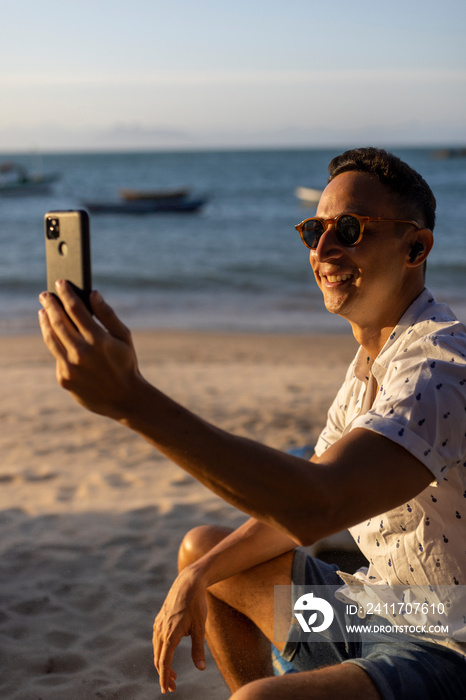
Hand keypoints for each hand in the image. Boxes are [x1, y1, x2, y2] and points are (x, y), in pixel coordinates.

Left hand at [39, 281, 141, 417]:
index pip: (76, 309)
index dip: (66, 293)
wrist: (124, 398)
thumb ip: (108, 314)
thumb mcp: (124, 337)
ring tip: (44, 312)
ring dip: (45, 322)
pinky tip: (54, 334)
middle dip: (50, 304)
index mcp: (98, 339)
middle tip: (45, 295)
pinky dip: (55, 343)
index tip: (60, 283)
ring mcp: (70, 367)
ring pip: (51, 338)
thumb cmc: (126, 363)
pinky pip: (56, 356)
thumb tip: (93, 293)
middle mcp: (81, 352)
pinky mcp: (64, 378)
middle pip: (58, 321)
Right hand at [153, 568, 206, 693]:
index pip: (164, 662)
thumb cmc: (196, 604)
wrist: (188, 582)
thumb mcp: (200, 627)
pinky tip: (169, 653)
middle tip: (173, 687)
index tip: (166, 690)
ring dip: (162, 663)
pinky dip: (161, 651)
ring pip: (157, 650)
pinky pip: (157, 640)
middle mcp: (161, 630)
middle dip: (164, 674)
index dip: (164, 678)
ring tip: (173, 674)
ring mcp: (158, 624)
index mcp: (170, 635)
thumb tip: (201, 668)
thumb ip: (199, 649)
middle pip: (158, 659)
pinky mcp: (160, 619)